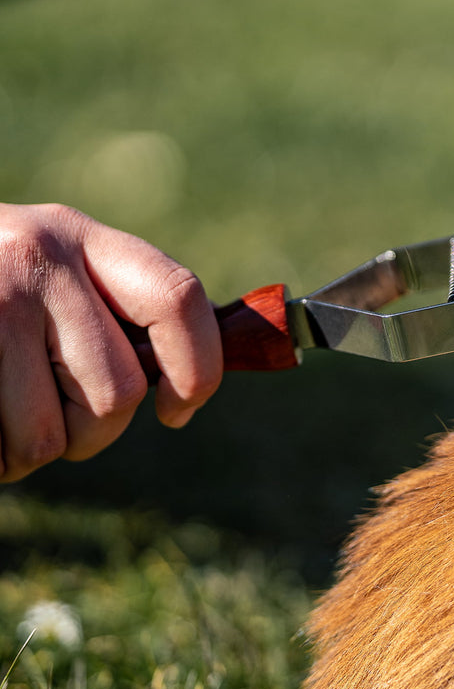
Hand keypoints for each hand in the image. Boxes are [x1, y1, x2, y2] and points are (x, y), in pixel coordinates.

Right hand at [0, 202, 221, 480]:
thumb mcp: (49, 276)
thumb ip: (112, 315)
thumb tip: (185, 390)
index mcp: (80, 237)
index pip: (178, 298)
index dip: (198, 368)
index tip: (178, 411)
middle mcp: (35, 256)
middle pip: (118, 393)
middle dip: (92, 431)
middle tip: (54, 418)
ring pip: (49, 437)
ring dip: (27, 452)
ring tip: (1, 415)